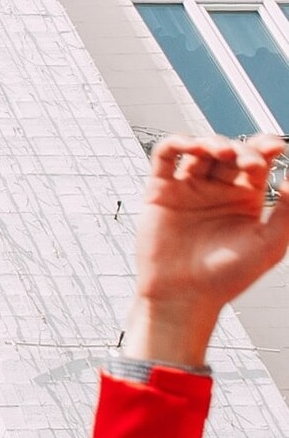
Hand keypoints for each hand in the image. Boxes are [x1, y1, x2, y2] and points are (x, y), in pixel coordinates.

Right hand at [127, 136, 288, 366]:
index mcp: (245, 200)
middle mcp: (216, 191)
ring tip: (220, 152)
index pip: (257, 163)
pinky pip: (165, 157)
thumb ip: (287, 211)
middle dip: (241, 149)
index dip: (266, 148)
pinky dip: (176, 143)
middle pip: (229, 152)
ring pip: (199, 149)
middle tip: (247, 161)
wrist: (185, 295)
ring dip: (211, 142)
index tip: (276, 147)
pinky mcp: (161, 190)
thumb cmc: (226, 277)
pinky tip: (189, 146)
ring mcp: (188, 189)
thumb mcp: (270, 244)